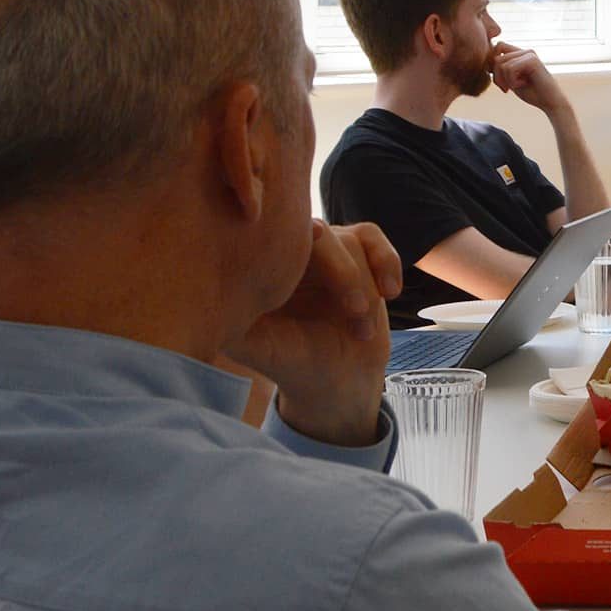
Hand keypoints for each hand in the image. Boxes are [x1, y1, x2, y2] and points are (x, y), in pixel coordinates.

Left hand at [232, 220, 399, 448]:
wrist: (336, 376)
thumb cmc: (292, 362)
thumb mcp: (260, 348)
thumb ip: (237, 324)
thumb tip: (219, 301)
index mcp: (259, 266)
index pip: (272, 240)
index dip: (291, 247)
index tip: (307, 267)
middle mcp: (290, 249)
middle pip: (317, 234)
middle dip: (343, 273)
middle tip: (355, 311)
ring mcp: (324, 246)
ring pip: (350, 240)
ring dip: (364, 285)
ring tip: (362, 329)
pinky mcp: (357, 249)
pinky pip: (372, 237)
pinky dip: (386, 262)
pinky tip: (391, 293)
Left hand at [491, 41, 568, 114]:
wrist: (550, 102)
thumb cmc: (531, 92)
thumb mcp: (511, 80)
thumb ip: (501, 70)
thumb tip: (485, 63)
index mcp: (521, 54)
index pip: (497, 48)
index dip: (494, 66)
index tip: (501, 83)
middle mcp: (525, 51)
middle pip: (496, 57)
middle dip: (497, 76)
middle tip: (506, 89)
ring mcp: (529, 54)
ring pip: (501, 63)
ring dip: (505, 79)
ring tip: (516, 86)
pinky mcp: (532, 60)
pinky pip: (509, 68)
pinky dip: (512, 81)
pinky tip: (522, 84)